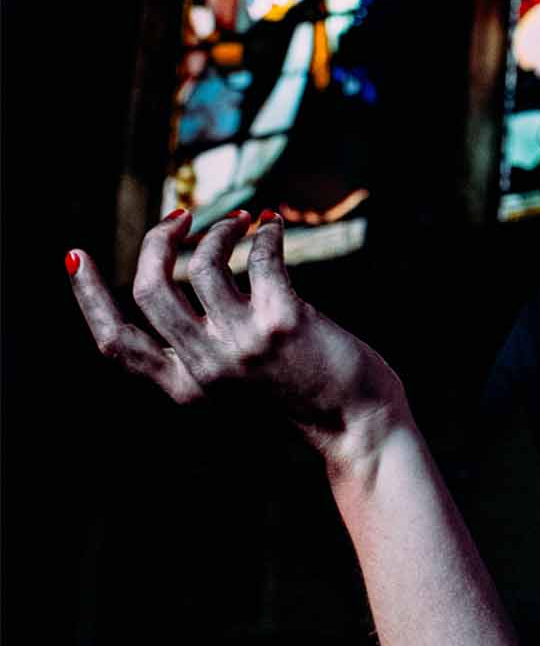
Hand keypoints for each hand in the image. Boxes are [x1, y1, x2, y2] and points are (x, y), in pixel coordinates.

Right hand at [66, 207, 408, 472]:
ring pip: (201, 263)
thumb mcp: (232, 384)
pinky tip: (274, 225)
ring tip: (240, 221)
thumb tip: (180, 273)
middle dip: (157, 240)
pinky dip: (265, 230)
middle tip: (183, 219)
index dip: (87, 296)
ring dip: (219, 228)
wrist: (358, 426)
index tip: (76, 255)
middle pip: (148, 288)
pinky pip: (259, 255)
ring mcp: (243, 345)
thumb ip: (201, 348)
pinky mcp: (284, 322)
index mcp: (185, 387)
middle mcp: (206, 368)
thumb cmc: (300, 396)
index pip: (114, 343)